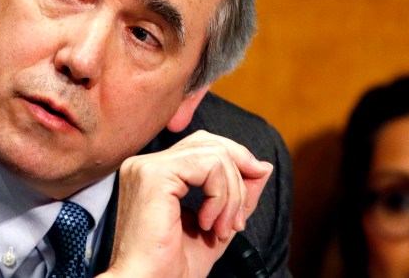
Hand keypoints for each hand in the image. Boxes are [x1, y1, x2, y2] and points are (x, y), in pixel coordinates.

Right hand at [99, 130, 272, 277]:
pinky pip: (208, 166)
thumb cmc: (170, 267)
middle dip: (238, 177)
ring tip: (222, 228)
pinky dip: (221, 196)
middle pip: (209, 142)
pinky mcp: (154, 174)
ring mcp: (147, 166)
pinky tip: (208, 223)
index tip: (243, 206)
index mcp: (154, 174)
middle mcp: (146, 164)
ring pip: (214, 154)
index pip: (202, 147)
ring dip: (231, 195)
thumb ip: (236, 194)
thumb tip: (263, 166)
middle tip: (237, 219)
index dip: (233, 168)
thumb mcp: (217, 224)